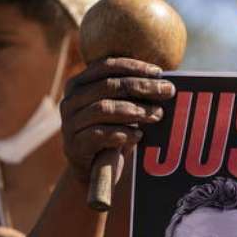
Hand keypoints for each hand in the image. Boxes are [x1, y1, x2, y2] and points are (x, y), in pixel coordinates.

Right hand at [60, 57, 175, 181]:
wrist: (91, 169)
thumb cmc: (110, 130)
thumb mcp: (120, 108)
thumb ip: (133, 92)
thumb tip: (165, 84)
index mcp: (79, 83)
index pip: (107, 66)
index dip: (133, 66)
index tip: (159, 72)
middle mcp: (70, 100)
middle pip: (108, 86)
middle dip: (141, 86)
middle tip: (167, 91)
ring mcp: (69, 123)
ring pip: (103, 109)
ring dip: (134, 110)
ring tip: (157, 114)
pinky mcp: (74, 145)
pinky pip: (99, 134)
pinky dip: (122, 133)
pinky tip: (139, 136)